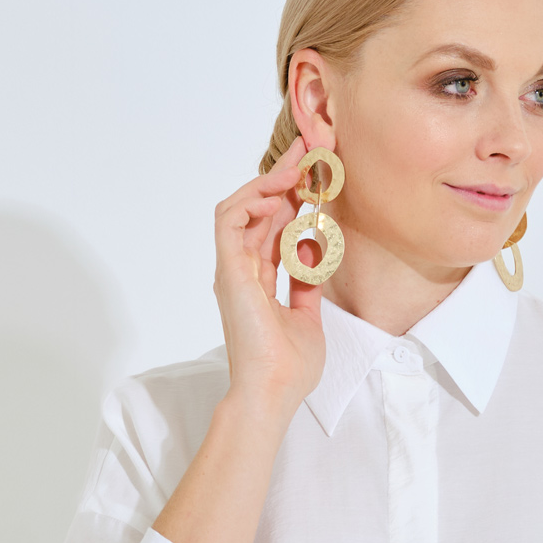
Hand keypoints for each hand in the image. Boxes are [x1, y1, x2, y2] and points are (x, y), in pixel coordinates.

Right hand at [212, 136, 328, 415]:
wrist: (273, 393)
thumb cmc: (288, 369)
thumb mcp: (307, 318)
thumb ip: (306, 286)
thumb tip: (313, 258)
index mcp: (258, 282)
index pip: (271, 228)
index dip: (289, 198)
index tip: (313, 174)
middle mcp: (242, 271)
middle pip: (257, 211)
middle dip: (281, 176)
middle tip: (308, 149)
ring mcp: (232, 270)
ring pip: (241, 208)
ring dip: (268, 182)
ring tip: (297, 166)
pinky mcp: (229, 271)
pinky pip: (230, 220)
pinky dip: (251, 200)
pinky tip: (278, 193)